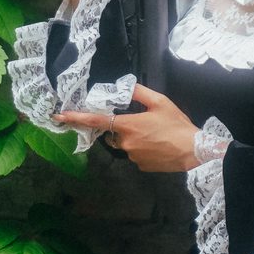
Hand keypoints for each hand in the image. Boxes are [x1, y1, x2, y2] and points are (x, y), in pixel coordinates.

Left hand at [55, 84, 199, 172]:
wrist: (194, 151)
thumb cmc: (177, 125)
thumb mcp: (161, 102)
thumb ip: (140, 92)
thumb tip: (126, 86)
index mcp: (128, 125)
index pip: (96, 120)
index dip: (76, 118)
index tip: (60, 116)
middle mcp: (125, 143)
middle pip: (114, 133)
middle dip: (123, 127)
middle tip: (145, 124)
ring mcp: (133, 157)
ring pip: (126, 144)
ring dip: (135, 139)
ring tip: (157, 135)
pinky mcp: (141, 166)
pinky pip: (136, 155)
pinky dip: (144, 149)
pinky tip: (159, 146)